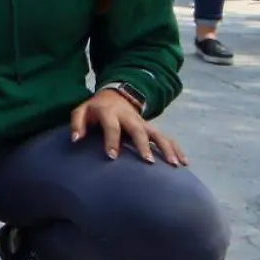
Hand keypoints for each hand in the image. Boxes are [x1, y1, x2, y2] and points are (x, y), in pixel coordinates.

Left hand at [70, 89, 185, 165]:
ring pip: (158, 134)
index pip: (112, 127)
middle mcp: (130, 118)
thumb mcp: (81, 111)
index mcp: (110, 114)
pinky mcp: (152, 128)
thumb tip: (75, 139)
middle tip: (148, 161)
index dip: (111, 141)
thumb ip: (77, 123)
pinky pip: (167, 137)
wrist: (115, 96)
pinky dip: (177, 148)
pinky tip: (184, 162)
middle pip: (139, 131)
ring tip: (175, 164)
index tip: (112, 157)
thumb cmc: (96, 109)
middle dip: (144, 146)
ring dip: (167, 148)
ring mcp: (143, 123)